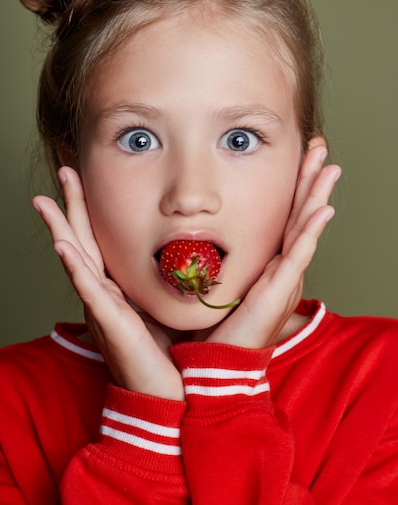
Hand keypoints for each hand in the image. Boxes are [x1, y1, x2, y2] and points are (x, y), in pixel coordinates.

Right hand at [33, 167, 183, 400]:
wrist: (167, 392)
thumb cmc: (169, 350)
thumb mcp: (166, 304)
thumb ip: (170, 279)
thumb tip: (188, 253)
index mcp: (119, 286)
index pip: (101, 240)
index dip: (92, 210)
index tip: (89, 179)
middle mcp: (106, 292)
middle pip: (83, 240)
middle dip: (72, 206)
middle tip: (63, 172)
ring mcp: (103, 306)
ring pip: (77, 259)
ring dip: (61, 228)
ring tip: (45, 202)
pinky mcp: (109, 322)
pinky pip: (88, 290)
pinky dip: (74, 267)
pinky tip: (62, 247)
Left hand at [205, 143, 340, 348]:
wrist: (211, 366)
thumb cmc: (209, 328)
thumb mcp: (211, 283)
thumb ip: (207, 260)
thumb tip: (187, 237)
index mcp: (266, 266)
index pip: (284, 218)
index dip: (292, 188)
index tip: (296, 158)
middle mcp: (279, 270)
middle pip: (299, 216)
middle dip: (310, 181)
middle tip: (318, 149)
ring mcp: (282, 281)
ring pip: (304, 229)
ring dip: (316, 196)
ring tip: (328, 167)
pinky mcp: (278, 294)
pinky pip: (298, 256)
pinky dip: (311, 232)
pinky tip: (322, 210)